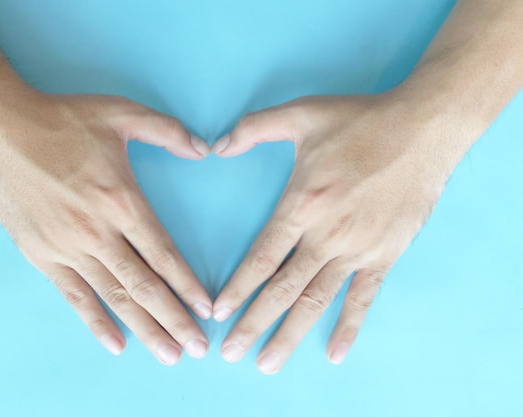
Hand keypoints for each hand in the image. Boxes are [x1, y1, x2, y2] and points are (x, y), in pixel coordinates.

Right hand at [0, 92, 212, 364]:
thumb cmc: (63, 120)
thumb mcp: (122, 112)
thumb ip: (168, 131)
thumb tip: (205, 150)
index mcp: (121, 199)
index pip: (163, 254)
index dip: (187, 284)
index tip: (206, 309)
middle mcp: (97, 231)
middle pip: (144, 285)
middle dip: (174, 319)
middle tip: (197, 347)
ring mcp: (67, 247)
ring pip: (113, 297)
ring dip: (144, 328)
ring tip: (168, 354)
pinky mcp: (41, 255)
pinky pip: (73, 296)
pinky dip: (95, 321)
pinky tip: (115, 343)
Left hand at [212, 94, 451, 372]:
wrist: (423, 129)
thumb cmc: (360, 121)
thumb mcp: (300, 113)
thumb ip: (252, 128)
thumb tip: (215, 146)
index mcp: (302, 204)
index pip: (262, 257)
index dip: (238, 288)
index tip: (219, 313)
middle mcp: (326, 234)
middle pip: (283, 289)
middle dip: (254, 323)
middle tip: (232, 353)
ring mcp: (358, 249)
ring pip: (317, 300)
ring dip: (290, 334)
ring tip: (269, 363)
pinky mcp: (385, 254)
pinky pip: (363, 297)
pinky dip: (348, 326)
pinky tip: (334, 353)